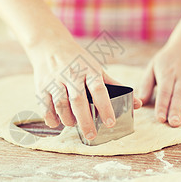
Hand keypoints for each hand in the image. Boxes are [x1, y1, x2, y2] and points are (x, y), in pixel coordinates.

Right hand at [27, 34, 141, 139]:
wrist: (50, 46)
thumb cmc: (78, 61)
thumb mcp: (97, 69)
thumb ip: (115, 86)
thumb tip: (138, 104)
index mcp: (89, 70)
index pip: (98, 89)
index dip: (105, 107)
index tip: (110, 123)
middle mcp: (71, 74)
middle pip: (78, 100)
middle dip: (85, 120)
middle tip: (92, 135)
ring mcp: (55, 80)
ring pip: (61, 104)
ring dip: (68, 119)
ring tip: (74, 124)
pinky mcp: (41, 86)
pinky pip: (45, 106)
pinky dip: (51, 118)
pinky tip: (57, 122)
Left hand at [139, 39, 180, 126]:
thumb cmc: (169, 58)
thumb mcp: (154, 66)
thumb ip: (146, 84)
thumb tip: (140, 101)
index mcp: (168, 74)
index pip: (165, 92)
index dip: (162, 106)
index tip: (160, 119)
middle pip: (180, 95)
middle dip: (176, 110)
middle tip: (174, 124)